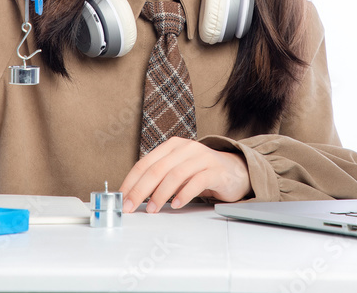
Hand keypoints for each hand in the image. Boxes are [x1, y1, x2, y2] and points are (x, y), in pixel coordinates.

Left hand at [119, 137, 252, 213]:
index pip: (145, 163)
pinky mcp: (215, 170)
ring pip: (175, 174)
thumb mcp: (178, 172)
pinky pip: (197, 182)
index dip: (131, 181)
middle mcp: (186, 148)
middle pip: (157, 169)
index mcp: (172, 146)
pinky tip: (176, 205)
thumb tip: (133, 196)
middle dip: (140, 190)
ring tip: (152, 209)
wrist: (234, 171)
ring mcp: (202, 157)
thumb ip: (159, 179)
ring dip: (161, 194)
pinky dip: (184, 194)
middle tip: (130, 206)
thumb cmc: (202, 172)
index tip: (122, 198)